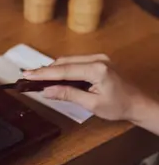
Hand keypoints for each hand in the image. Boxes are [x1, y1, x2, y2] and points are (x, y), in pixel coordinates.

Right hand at [23, 54, 144, 121]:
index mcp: (97, 69)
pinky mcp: (98, 61)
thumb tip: (47, 91)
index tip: (28, 75)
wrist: (137, 103)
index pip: (64, 71)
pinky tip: (53, 75)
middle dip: (45, 70)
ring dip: (53, 69)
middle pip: (64, 62)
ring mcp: (99, 58)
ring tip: (36, 77)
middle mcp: (98, 59)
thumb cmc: (119, 106)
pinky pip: (75, 62)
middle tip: (27, 76)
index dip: (43, 74)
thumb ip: (69, 95)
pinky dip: (63, 69)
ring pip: (68, 61)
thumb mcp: (92, 104)